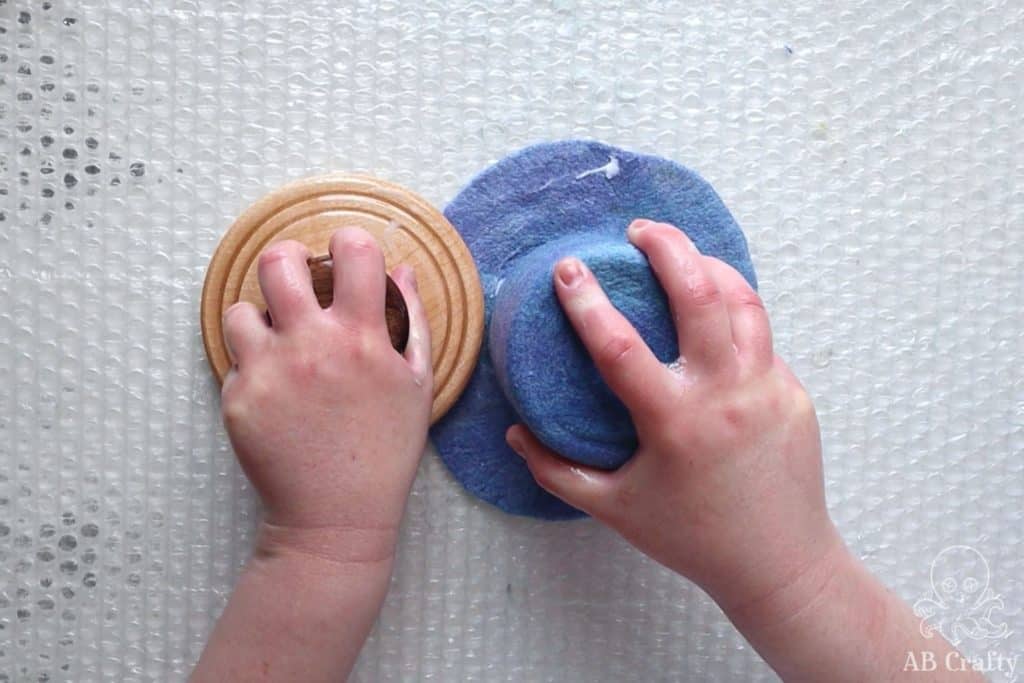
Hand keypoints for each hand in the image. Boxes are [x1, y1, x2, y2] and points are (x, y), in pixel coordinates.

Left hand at [220, 227, 432, 562]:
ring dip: (261, 319)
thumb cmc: (384, 451)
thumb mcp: (416, 385)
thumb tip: (402, 270)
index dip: (349, 242)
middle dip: (287, 260)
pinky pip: (235, 361)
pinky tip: (278, 395)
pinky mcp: (237, 399)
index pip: (352, 250)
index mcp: (361, 337)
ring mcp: (267, 372)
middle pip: (276, 261)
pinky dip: (254, 368)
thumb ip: (412, 321)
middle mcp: (310, 345)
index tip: (347, 254)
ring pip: (240, 309)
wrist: (335, 517)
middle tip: (296, 279)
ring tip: (281, 344)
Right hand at [506, 219, 839, 612]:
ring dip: (710, 267)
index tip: (568, 269)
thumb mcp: (615, 510)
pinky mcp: (793, 394)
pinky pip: (762, 338)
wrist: (781, 564)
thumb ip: (557, 471)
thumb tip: (516, 434)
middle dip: (668, 247)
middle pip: (701, 294)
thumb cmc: (693, 538)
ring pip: (744, 302)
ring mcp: (768, 389)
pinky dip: (735, 314)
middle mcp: (726, 395)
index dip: (587, 302)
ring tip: (681, 255)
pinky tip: (713, 315)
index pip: (619, 346)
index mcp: (676, 423)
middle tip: (639, 231)